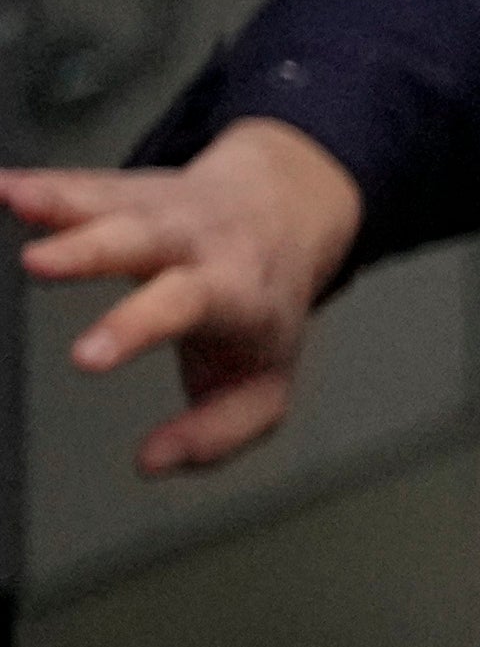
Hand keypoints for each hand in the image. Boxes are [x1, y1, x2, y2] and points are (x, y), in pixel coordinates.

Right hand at [1, 113, 363, 471]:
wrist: (284, 216)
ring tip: (13, 199)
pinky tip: (2, 187)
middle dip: (90, 251)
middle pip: (142, 242)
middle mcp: (196, 243)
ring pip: (105, 202)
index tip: (84, 357)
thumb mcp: (264, 384)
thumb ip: (217, 432)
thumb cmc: (263, 312)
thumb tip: (152, 463)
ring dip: (56, 201)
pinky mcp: (119, 190)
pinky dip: (35, 184)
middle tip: (38, 265)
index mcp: (235, 291)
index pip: (185, 307)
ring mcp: (156, 209)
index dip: (134, 328)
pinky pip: (74, 184)